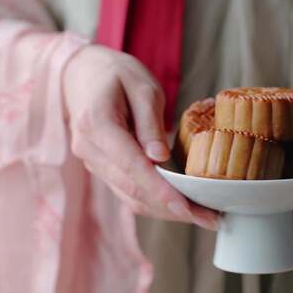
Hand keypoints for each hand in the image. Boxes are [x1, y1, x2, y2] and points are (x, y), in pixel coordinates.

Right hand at [63, 45, 217, 229]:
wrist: (83, 74)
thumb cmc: (116, 74)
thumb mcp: (141, 87)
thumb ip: (149, 123)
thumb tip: (160, 159)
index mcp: (96, 124)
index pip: (132, 166)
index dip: (161, 190)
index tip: (187, 207)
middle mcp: (89, 150)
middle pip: (132, 189)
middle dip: (172, 207)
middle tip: (210, 218)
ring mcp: (92, 162)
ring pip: (130, 197)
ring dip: (166, 211)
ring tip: (203, 216)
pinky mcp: (101, 168)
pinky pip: (127, 192)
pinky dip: (154, 202)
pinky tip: (180, 206)